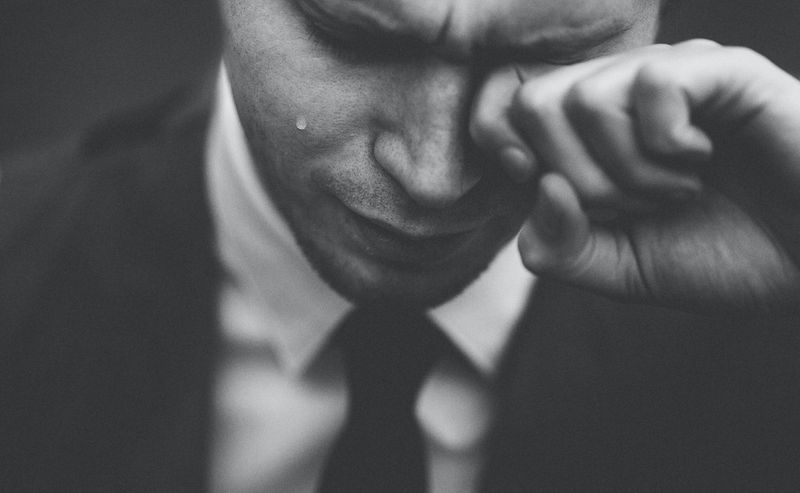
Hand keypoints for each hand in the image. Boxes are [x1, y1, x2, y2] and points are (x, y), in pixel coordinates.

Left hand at [471, 40, 799, 311]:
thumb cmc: (722, 255)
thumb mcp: (620, 269)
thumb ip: (560, 246)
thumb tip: (538, 184)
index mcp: (591, 134)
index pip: (505, 107)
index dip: (502, 148)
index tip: (543, 189)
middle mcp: (623, 95)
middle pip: (534, 103)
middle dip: (576, 177)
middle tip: (634, 206)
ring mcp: (671, 77)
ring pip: (584, 98)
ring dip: (626, 171)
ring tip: (678, 191)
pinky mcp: (722, 71)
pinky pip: (652, 84)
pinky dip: (666, 145)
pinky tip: (701, 160)